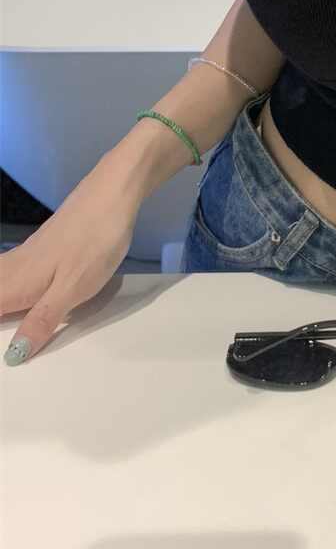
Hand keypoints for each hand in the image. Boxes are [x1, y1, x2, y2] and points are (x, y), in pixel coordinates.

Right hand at [0, 162, 138, 364]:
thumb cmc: (95, 241)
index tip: (5, 350)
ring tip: (7, 311)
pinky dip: (3, 281)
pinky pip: (9, 268)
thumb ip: (42, 320)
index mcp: (19, 284)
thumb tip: (13, 354)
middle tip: (6, 329)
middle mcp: (16, 268)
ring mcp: (28, 254)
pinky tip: (9, 282)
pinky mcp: (42, 245)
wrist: (112, 193)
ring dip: (0, 295)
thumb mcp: (74, 289)